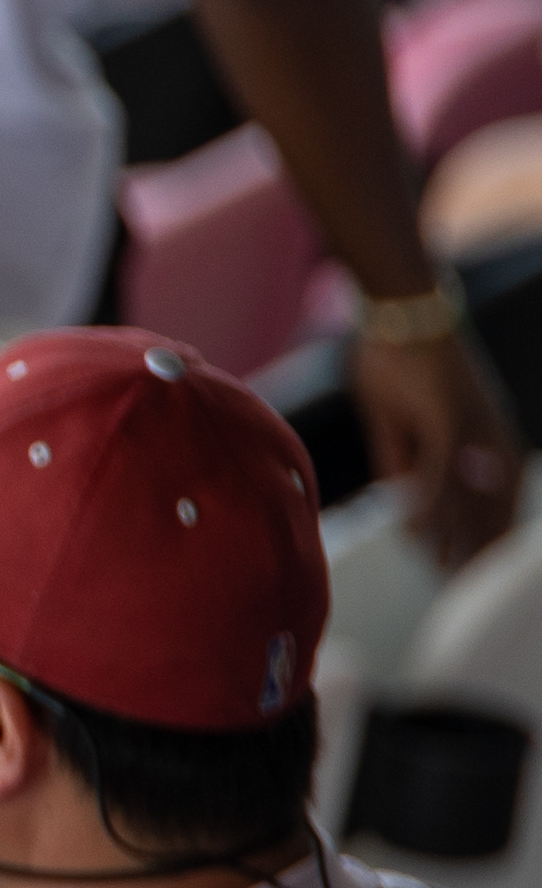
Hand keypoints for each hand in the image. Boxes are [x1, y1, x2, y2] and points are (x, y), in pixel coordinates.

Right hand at [352, 323, 520, 568]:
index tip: (465, 566)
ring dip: (456, 535)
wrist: (400, 304)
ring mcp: (474, 427)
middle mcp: (490, 434)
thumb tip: (398, 493)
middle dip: (478, 545)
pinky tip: (417, 530)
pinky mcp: (450, 418)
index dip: (482, 532)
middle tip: (463, 583)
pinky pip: (442, 472)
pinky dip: (431, 505)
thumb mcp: (392, 414)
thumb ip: (398, 453)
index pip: (495, 495)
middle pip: (493, 503)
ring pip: (471, 494)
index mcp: (485, 433)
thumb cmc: (394, 351)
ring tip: (443, 570)